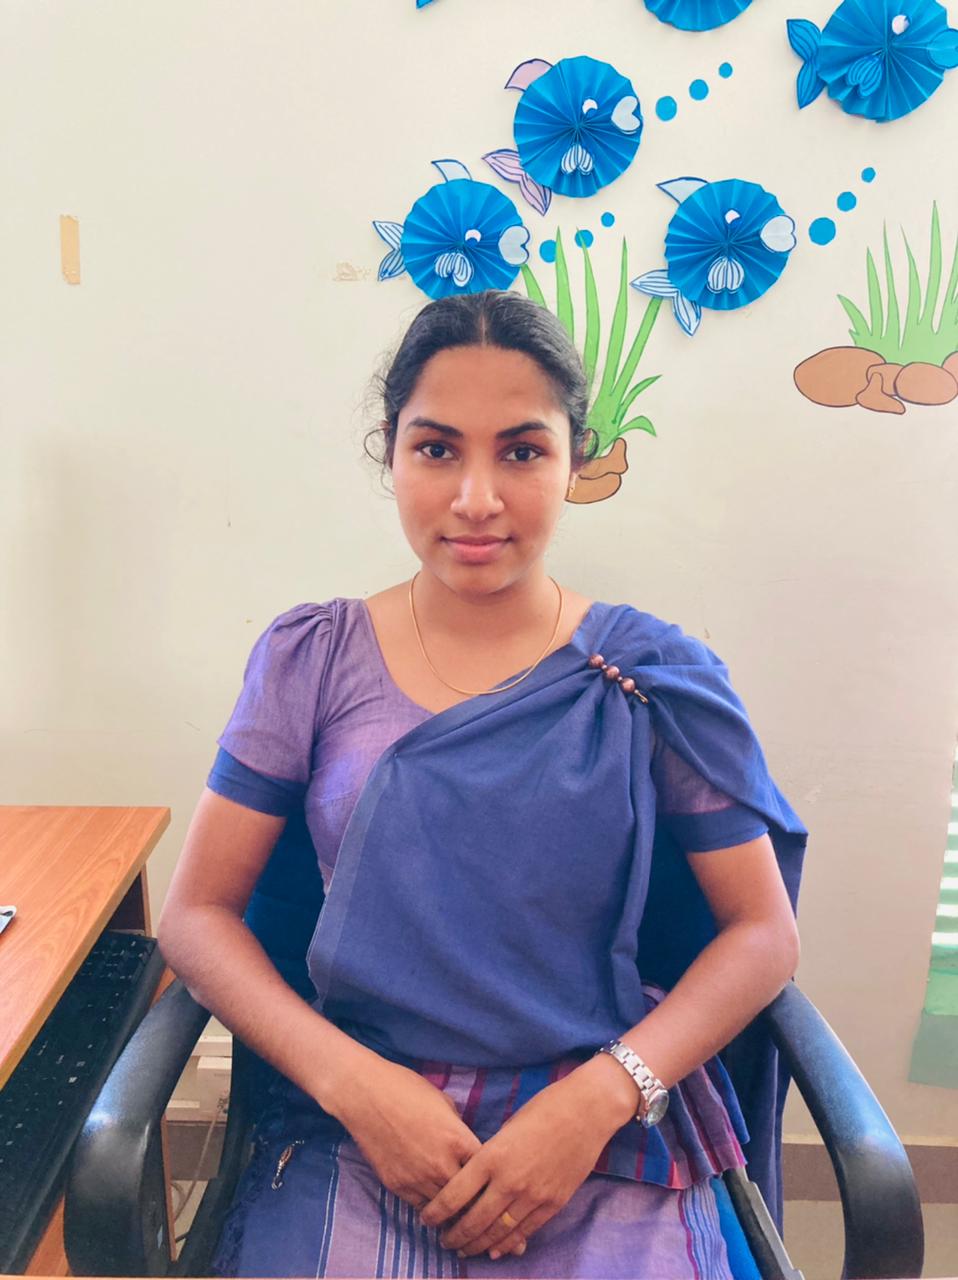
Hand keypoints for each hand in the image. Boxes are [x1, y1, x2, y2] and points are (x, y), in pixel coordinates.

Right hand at [328, 1054, 527, 1259]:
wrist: (366, 1095)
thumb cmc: (407, 1089)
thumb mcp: (444, 1102)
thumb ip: (459, 1129)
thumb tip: (466, 1141)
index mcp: (459, 1140)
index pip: (487, 1173)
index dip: (497, 1184)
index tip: (505, 1195)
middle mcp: (442, 1164)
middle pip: (471, 1201)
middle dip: (482, 1213)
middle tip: (495, 1227)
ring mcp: (418, 1178)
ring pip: (447, 1212)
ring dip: (457, 1217)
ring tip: (469, 1225)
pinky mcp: (398, 1186)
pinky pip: (422, 1208)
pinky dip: (432, 1211)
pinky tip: (440, 1213)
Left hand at [420, 1059, 633, 1259]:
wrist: (587, 1111)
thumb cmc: (544, 1108)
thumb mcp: (507, 1128)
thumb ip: (491, 1155)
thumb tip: (476, 1179)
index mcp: (492, 1156)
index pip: (454, 1194)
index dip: (436, 1212)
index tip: (426, 1219)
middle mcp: (509, 1180)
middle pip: (472, 1220)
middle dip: (454, 1235)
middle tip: (443, 1240)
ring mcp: (532, 1195)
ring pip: (497, 1232)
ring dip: (477, 1244)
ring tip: (464, 1248)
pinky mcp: (553, 1204)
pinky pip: (524, 1232)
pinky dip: (506, 1243)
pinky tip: (495, 1249)